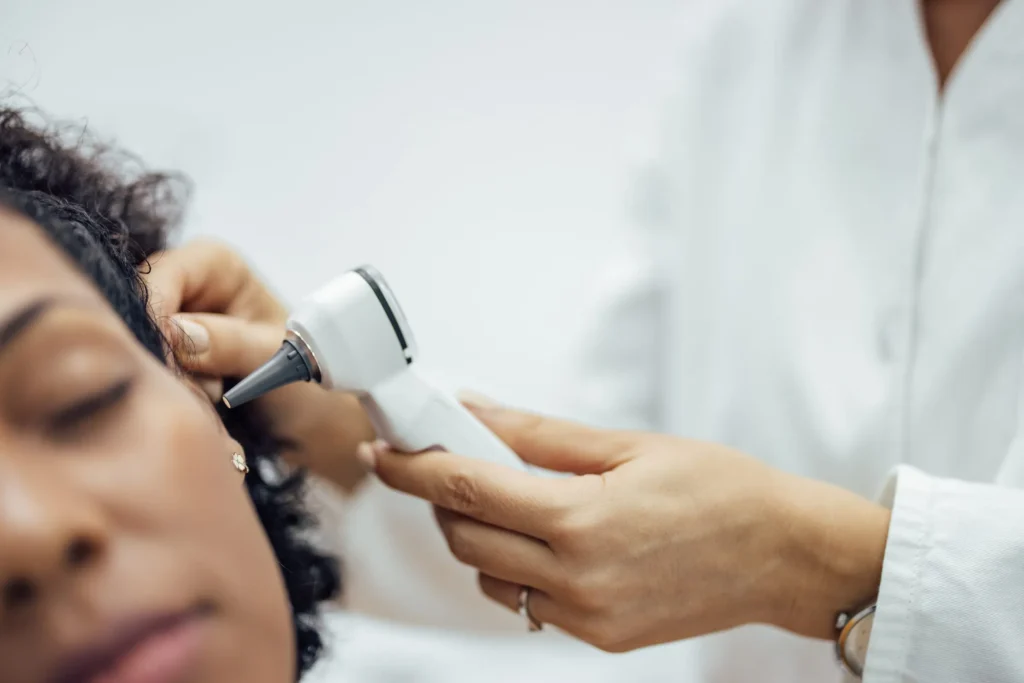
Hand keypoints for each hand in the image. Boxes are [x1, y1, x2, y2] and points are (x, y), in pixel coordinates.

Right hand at [143, 239, 374, 490]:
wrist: (312, 415)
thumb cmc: (303, 371)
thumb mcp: (275, 355)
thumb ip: (229, 343)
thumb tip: (176, 333)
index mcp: (213, 264)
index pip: (159, 278)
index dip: (153, 318)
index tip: (164, 361)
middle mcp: (184, 285)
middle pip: (138, 313)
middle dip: (162, 356)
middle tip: (198, 390)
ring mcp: (168, 323)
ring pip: (138, 348)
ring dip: (168, 381)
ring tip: (212, 399)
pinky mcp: (162, 359)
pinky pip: (146, 374)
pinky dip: (170, 395)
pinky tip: (202, 409)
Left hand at [362, 400, 890, 651]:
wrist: (784, 554)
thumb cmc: (722, 491)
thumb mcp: (627, 445)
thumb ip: (540, 435)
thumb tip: (479, 413)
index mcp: (581, 520)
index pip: (468, 491)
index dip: (416, 471)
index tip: (388, 455)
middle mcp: (576, 577)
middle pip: (466, 538)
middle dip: (446, 501)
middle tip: (456, 465)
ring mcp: (587, 616)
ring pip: (491, 577)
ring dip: (480, 537)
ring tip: (513, 502)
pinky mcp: (600, 638)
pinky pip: (528, 606)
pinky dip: (517, 570)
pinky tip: (546, 542)